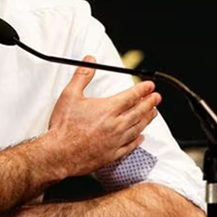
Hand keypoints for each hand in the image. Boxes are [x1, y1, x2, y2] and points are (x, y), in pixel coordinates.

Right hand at [43, 56, 160, 177]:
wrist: (59, 153)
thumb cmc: (63, 127)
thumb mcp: (70, 95)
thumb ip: (82, 76)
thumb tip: (90, 61)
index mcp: (108, 109)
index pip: (131, 96)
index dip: (143, 89)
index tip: (150, 86)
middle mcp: (115, 125)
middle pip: (139, 111)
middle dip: (150, 103)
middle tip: (157, 98)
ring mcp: (115, 141)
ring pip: (137, 128)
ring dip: (147, 119)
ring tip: (153, 113)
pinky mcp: (112, 155)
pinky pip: (130, 146)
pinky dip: (138, 140)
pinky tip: (141, 137)